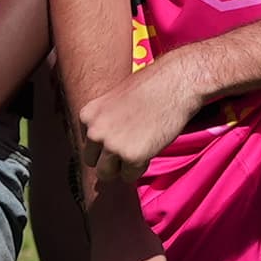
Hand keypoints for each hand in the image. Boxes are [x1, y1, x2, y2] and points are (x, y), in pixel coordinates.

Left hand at [73, 57, 207, 188]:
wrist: (173, 84)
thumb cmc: (149, 89)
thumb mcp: (113, 101)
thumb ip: (103, 123)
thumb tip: (102, 149)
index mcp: (87, 116)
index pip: (87, 144)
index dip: (105, 143)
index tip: (121, 134)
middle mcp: (95, 132)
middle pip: (92, 162)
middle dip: (109, 160)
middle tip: (129, 147)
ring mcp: (112, 145)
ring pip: (106, 174)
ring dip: (121, 168)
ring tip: (139, 149)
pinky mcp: (131, 157)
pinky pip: (129, 176)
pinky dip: (140, 167)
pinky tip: (150, 148)